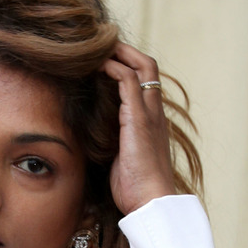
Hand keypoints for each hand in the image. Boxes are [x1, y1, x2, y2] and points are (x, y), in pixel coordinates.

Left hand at [102, 43, 175, 214]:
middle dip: (125, 50)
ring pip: (142, 67)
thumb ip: (113, 142)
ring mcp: (149, 114)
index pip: (146, 80)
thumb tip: (93, 137)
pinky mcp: (139, 120)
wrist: (150, 202)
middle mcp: (154, 112)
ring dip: (119, 53)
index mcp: (151, 121)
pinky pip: (130, 83)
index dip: (128, 65)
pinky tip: (99, 65)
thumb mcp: (121, 158)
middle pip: (147, 65)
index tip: (106, 58)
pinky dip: (115, 69)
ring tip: (98, 46)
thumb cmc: (136, 188)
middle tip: (101, 44)